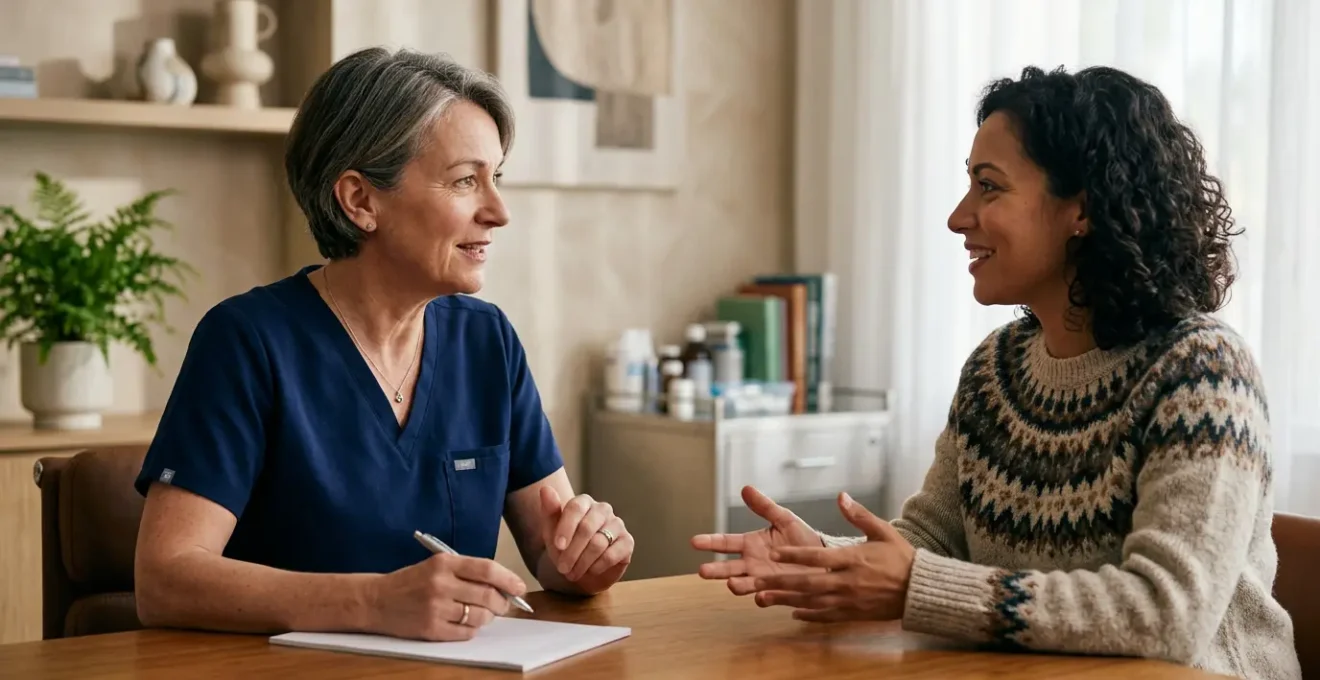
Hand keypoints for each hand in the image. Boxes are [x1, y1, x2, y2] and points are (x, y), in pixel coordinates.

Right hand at [365, 552, 527, 640]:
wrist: (376, 600)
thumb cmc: (412, 582)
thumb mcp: (437, 566)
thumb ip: (467, 572)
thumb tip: (503, 586)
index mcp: (444, 563)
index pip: (487, 569)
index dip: (508, 579)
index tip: (519, 587)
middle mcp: (441, 584)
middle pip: (487, 595)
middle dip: (502, 602)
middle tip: (504, 605)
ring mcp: (435, 608)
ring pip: (479, 616)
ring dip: (489, 617)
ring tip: (484, 614)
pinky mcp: (431, 629)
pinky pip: (465, 632)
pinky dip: (472, 629)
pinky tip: (467, 623)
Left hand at [540, 486, 632, 589]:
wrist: (582, 570)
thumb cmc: (566, 547)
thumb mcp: (552, 532)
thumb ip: (550, 511)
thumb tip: (545, 489)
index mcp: (584, 502)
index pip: (576, 508)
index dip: (566, 527)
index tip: (557, 546)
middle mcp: (603, 510)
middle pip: (587, 528)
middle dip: (572, 551)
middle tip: (562, 568)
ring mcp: (617, 525)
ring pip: (598, 543)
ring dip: (582, 562)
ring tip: (572, 573)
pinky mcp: (627, 542)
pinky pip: (612, 555)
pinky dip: (597, 566)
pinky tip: (590, 570)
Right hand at [691, 485, 824, 595]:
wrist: (827, 561)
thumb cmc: (804, 539)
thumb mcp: (785, 519)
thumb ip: (765, 507)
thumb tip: (746, 488)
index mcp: (751, 544)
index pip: (726, 543)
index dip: (710, 542)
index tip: (695, 541)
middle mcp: (753, 564)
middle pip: (728, 568)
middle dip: (715, 570)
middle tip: (703, 571)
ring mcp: (763, 580)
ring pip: (744, 585)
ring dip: (736, 585)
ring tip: (731, 584)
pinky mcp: (778, 593)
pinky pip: (767, 598)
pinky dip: (762, 598)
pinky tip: (761, 597)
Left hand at [752, 492, 915, 621]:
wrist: (920, 590)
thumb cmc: (901, 558)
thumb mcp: (883, 531)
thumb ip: (858, 515)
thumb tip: (841, 496)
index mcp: (852, 559)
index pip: (818, 557)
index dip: (795, 555)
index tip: (775, 553)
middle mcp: (847, 582)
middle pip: (807, 582)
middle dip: (780, 582)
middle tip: (756, 580)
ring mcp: (849, 600)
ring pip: (811, 602)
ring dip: (786, 600)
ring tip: (763, 598)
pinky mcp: (853, 614)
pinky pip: (826, 616)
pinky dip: (808, 615)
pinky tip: (792, 613)